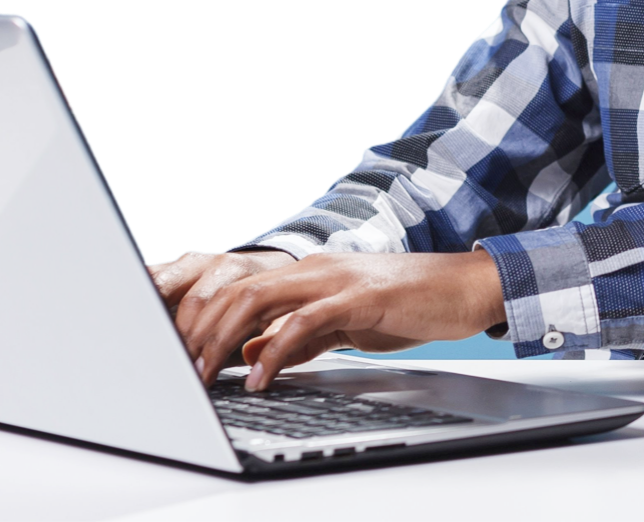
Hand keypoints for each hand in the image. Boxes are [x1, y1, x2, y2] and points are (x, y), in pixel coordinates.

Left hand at [173, 251, 506, 390]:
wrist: (466, 287)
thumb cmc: (410, 304)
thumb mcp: (343, 323)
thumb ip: (298, 336)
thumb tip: (251, 352)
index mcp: (306, 271)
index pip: (237, 285)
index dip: (200, 315)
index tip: (178, 349)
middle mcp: (313, 267)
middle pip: (235, 288)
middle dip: (197, 328)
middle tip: (179, 367)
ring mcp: (334, 279)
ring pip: (258, 298)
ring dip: (222, 339)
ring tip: (203, 373)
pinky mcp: (358, 298)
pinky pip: (304, 322)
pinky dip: (274, 350)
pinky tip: (259, 377)